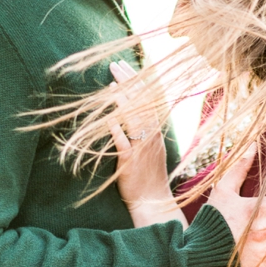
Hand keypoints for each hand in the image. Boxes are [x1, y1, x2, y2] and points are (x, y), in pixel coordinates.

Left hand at [108, 60, 181, 227]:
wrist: (153, 201)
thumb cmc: (149, 177)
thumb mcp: (150, 150)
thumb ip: (143, 131)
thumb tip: (130, 113)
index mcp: (157, 131)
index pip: (151, 99)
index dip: (140, 81)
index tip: (127, 65)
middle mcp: (153, 135)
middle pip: (143, 103)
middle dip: (130, 82)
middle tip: (115, 65)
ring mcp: (143, 147)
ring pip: (135, 119)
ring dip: (123, 101)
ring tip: (111, 85)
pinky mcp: (131, 161)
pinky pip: (125, 142)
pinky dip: (117, 129)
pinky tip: (108, 118)